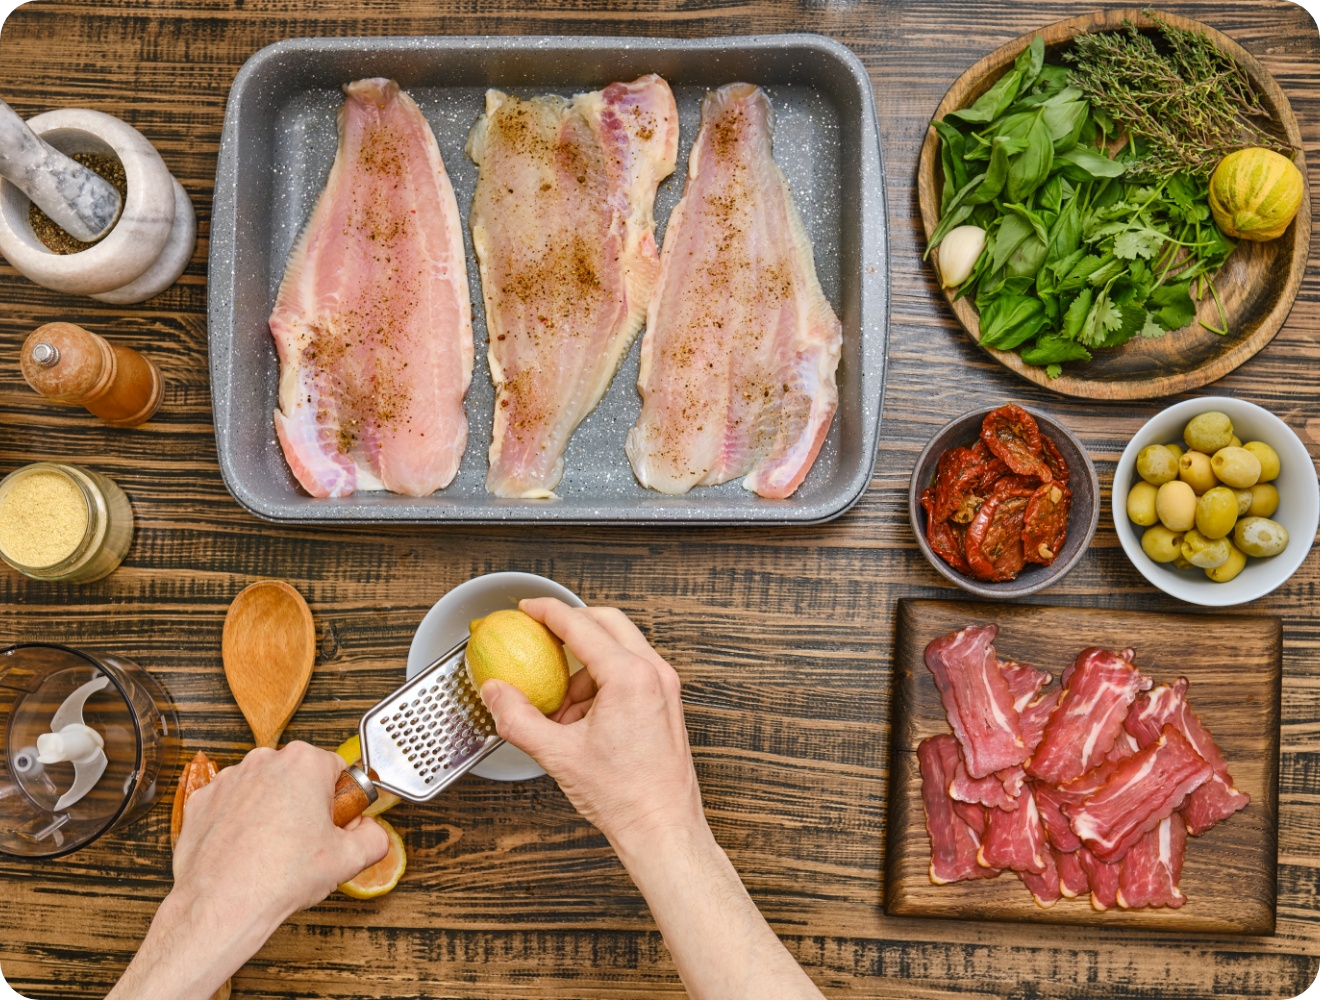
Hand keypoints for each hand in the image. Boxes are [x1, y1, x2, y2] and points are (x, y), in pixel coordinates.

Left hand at [171, 741, 387, 933]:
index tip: (334, 825)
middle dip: (306, 803)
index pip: (337, 770)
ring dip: (272, 810)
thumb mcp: (350, 860)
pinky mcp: (202, 800)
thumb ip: (374, 837)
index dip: (340, 802)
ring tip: (273, 850)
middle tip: (306, 842)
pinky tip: (246, 850)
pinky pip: (232, 804)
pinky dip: (240, 822)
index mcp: (304, 763)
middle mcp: (265, 761)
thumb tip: (370, 832)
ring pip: (265, 788)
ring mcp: (229, 779)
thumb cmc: (278, 878)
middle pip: (299, 776)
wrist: (221, 906)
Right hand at [479, 598, 704, 851]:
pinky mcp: (667, 702)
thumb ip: (517, 718)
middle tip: (541, 636)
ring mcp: (665, 686)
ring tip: (561, 708)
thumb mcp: (557, 755)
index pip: (581, 625)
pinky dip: (602, 683)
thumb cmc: (624, 797)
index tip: (527, 608)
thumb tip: (495, 693)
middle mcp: (654, 673)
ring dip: (585, 665)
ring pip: (620, 648)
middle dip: (571, 626)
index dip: (548, 612)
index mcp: (630, 676)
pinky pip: (630, 673)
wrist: (663, 829)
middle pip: (607, 623)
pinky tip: (582, 720)